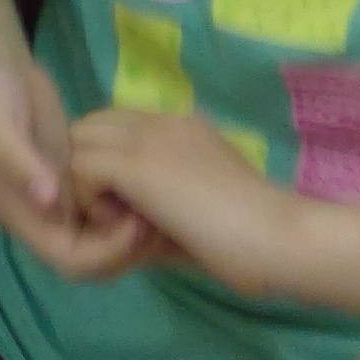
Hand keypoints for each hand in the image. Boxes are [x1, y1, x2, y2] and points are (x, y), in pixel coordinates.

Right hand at [0, 59, 158, 281]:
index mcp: (23, 216)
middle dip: (128, 248)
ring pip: (105, 236)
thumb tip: (48, 199)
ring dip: (134, 230)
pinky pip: (108, 205)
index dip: (108, 252)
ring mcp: (63, 198)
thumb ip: (22, 164)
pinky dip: (132, 202)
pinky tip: (152, 180)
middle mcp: (44, 217)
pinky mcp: (77, 177)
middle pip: (94, 259)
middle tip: (158, 216)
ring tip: (160, 200)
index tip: (135, 221)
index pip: (72, 260)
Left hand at [65, 109, 307, 296]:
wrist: (281, 238)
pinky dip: (91, 203)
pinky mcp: (139, 164)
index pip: (115, 125)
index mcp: (181, 127)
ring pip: (78, 142)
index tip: (126, 207)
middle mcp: (163, 121)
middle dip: (87, 168)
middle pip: (89, 127)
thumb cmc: (252, 236)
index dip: (108, 163)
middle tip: (113, 214)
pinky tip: (126, 228)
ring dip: (86, 185)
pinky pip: (81, 169)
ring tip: (119, 223)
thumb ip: (162, 199)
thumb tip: (124, 220)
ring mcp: (150, 138)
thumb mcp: (198, 207)